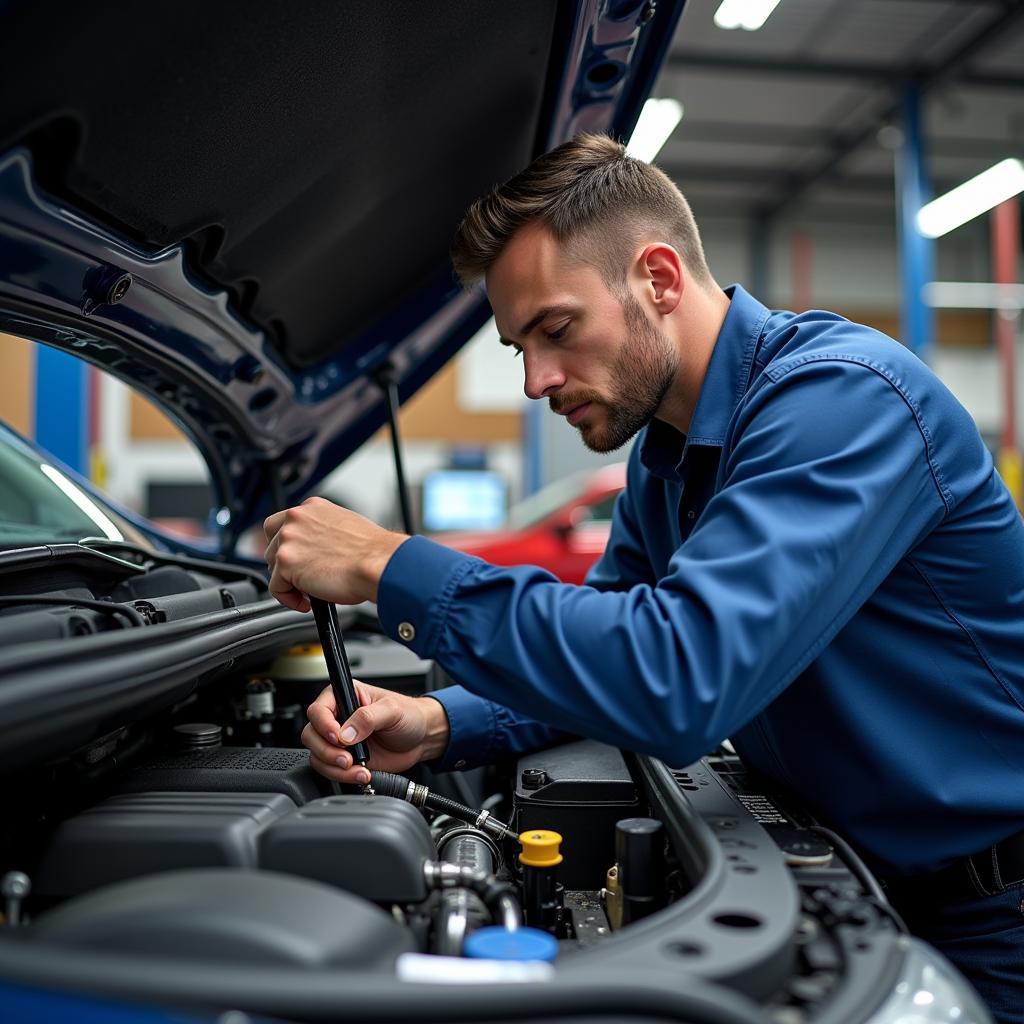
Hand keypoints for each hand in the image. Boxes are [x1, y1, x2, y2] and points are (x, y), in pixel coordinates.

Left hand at [263, 497, 407, 610]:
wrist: (378, 563)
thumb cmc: (371, 552)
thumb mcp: (344, 527)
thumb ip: (321, 532)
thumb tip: (314, 549)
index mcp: (312, 508)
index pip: (282, 523)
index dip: (286, 545)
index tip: (294, 558)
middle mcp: (297, 519)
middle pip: (272, 544)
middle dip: (285, 564)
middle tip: (302, 578)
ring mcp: (289, 540)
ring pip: (272, 566)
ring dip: (288, 582)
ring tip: (309, 592)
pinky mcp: (286, 563)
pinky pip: (276, 588)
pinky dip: (288, 599)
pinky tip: (306, 603)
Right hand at [301, 680, 450, 785]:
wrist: (422, 738)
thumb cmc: (410, 715)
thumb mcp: (392, 710)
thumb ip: (368, 717)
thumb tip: (346, 732)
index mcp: (345, 696)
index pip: (318, 710)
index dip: (324, 725)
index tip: (338, 737)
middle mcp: (338, 718)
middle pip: (312, 735)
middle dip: (327, 751)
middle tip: (347, 758)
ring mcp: (340, 741)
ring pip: (318, 756)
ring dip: (335, 768)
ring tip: (358, 769)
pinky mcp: (345, 760)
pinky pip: (331, 771)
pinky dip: (344, 777)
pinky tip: (362, 774)